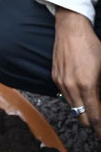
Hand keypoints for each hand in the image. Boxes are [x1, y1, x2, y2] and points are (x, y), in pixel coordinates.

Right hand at [53, 7, 100, 138]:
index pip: (95, 118)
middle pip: (83, 118)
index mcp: (86, 85)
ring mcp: (61, 82)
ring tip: (94, 104)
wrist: (70, 28)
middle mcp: (71, 86)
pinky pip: (66, 97)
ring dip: (84, 111)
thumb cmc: (91, 45)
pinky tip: (82, 90)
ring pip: (74, 109)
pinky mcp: (55, 77)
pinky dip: (75, 99)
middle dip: (94, 123)